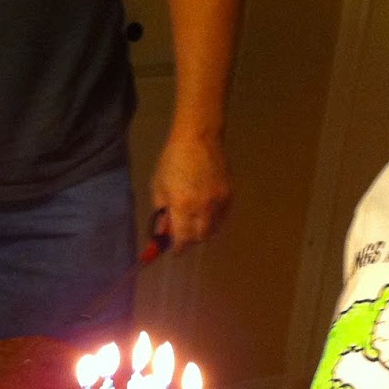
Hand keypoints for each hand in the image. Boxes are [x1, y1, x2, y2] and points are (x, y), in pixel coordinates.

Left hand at [151, 130, 230, 250]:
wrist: (199, 138)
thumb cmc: (173, 160)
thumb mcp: (159, 186)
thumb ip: (163, 211)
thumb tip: (165, 229)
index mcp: (183, 207)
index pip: (183, 239)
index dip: (178, 248)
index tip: (175, 250)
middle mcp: (203, 208)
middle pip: (200, 238)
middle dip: (191, 239)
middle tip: (184, 234)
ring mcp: (219, 202)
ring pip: (214, 229)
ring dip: (203, 230)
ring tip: (195, 222)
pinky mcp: (229, 195)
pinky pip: (223, 217)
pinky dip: (214, 219)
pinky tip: (206, 210)